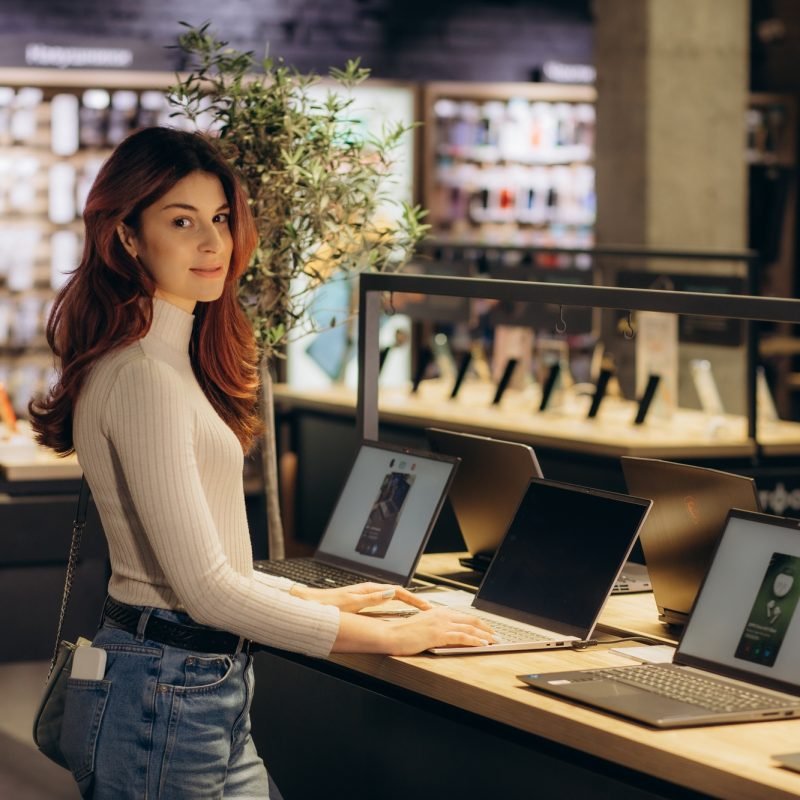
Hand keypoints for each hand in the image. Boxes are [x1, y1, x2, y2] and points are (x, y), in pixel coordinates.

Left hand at [290, 582, 432, 613]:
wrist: (307, 604)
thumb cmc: (325, 605)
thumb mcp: (350, 603)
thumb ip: (371, 598)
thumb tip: (391, 593)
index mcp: (368, 590)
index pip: (398, 591)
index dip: (414, 599)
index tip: (427, 608)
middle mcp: (367, 591)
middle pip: (397, 593)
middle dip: (414, 601)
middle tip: (428, 611)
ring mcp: (363, 596)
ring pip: (390, 598)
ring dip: (405, 604)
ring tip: (418, 613)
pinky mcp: (359, 602)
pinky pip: (382, 603)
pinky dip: (394, 607)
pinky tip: (395, 614)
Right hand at [381, 606, 495, 655]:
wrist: (391, 634)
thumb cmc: (403, 633)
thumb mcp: (422, 626)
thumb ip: (435, 626)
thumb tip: (446, 633)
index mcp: (438, 612)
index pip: (464, 616)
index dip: (479, 623)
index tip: (488, 629)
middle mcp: (442, 615)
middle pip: (471, 620)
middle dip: (486, 628)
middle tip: (497, 636)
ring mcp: (440, 624)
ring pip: (469, 628)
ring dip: (485, 635)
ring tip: (495, 641)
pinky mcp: (438, 634)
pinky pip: (462, 637)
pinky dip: (475, 640)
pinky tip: (482, 644)